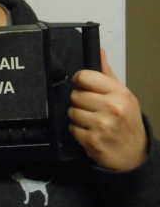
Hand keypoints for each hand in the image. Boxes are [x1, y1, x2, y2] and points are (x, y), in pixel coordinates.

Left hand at [68, 49, 147, 170]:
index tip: (81, 86)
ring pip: (72, 111)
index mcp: (119, 93)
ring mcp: (102, 126)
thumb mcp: (123, 95)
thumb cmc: (127, 121)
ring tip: (90, 121)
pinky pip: (72, 129)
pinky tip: (90, 132)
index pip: (85, 77)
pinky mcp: (92, 141)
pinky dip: (77, 131)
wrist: (135, 154)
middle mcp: (111, 108)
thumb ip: (107, 74)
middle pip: (75, 95)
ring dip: (77, 117)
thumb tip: (99, 51)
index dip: (79, 81)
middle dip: (79, 101)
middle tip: (91, 108)